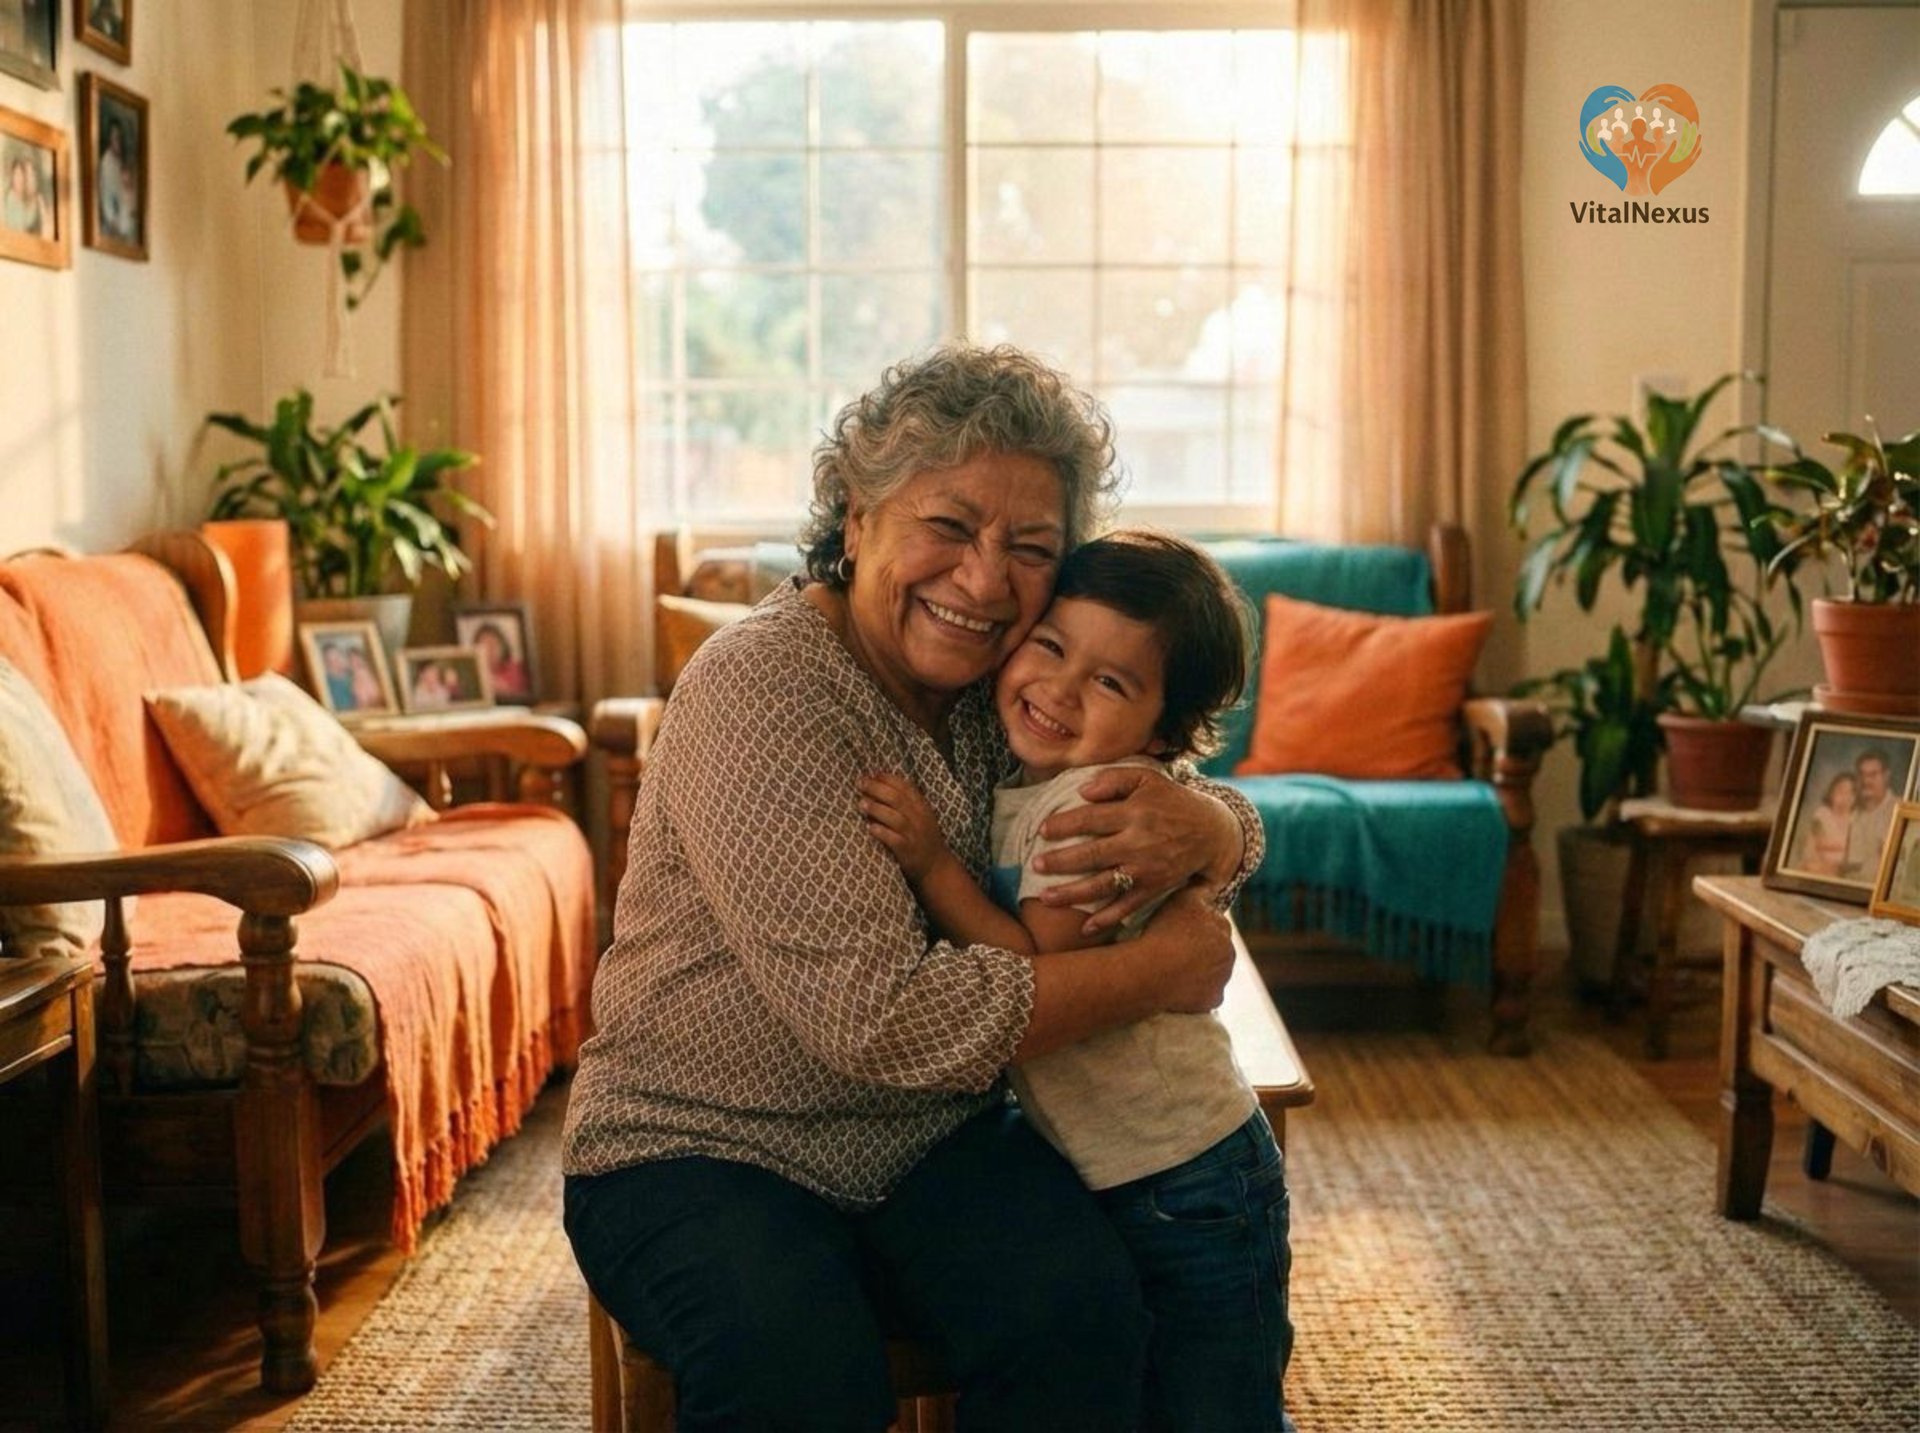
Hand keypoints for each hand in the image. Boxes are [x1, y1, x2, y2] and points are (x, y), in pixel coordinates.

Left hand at [859, 773, 948, 881]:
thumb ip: (904, 803)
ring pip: (895, 818)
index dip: (887, 778)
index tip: (872, 774)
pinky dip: (882, 833)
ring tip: (861, 804)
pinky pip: (894, 840)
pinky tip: (871, 828)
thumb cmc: (923, 838)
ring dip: (877, 809)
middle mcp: (919, 819)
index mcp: (922, 807)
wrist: (936, 866)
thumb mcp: (920, 816)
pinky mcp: (908, 851)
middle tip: (861, 784)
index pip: (905, 787)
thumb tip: (877, 786)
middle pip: (897, 799)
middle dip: (877, 789)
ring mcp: (914, 835)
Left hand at [1032, 767, 1240, 933]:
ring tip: (1044, 897)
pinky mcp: (1154, 888)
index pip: (1091, 818)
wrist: (1211, 831)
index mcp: (1134, 813)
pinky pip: (1127, 906)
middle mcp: (1138, 843)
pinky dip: (1107, 919)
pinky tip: (1085, 928)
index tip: (1042, 830)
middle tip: (1035, 864)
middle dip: (1061, 861)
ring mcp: (1146, 869)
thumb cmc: (1171, 801)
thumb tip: (1082, 791)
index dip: (1064, 824)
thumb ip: (1114, 779)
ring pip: (1103, 884)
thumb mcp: (1147, 778)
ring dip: (1073, 893)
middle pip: (1092, 854)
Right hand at [1145, 889, 1234, 1013]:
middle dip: (1203, 949)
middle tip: (1178, 950)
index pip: (1215, 924)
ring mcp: (1222, 980)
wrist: (1154, 972)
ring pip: (1212, 972)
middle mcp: (1229, 954)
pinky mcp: (1213, 1000)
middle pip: (1217, 949)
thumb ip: (1200, 890)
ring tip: (1175, 969)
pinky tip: (1178, 988)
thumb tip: (1211, 885)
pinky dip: (1196, 992)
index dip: (1198, 926)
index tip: (1181, 930)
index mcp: (1223, 928)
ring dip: (1200, 971)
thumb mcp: (1183, 899)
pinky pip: (1205, 994)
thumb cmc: (1165, 932)